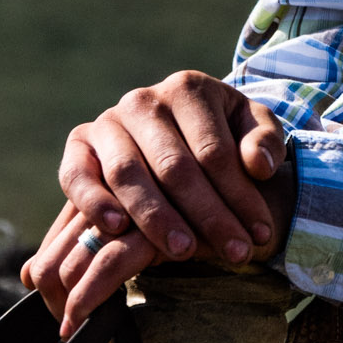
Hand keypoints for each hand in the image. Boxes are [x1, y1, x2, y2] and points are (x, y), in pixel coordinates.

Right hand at [20, 72, 294, 333]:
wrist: (174, 130)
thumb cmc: (222, 132)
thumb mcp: (252, 126)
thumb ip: (265, 141)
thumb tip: (258, 165)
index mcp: (188, 88)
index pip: (214, 151)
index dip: (240, 197)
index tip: (260, 234)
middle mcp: (143, 101)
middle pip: (174, 166)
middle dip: (207, 216)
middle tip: (234, 254)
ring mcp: (108, 122)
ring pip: (128, 173)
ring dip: (156, 217)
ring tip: (184, 251)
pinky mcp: (79, 145)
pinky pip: (77, 174)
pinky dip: (93, 201)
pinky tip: (117, 229)